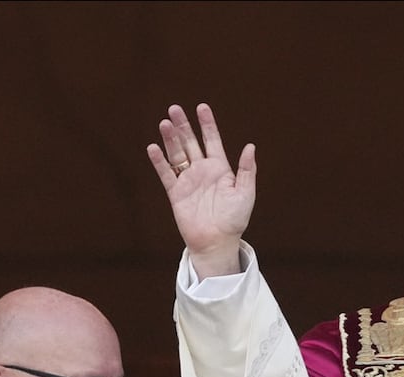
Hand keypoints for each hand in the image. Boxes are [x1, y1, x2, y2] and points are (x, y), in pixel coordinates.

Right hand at [146, 103, 256, 278]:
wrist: (218, 241)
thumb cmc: (235, 219)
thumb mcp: (246, 193)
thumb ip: (247, 170)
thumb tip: (250, 146)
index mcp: (220, 169)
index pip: (212, 140)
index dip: (207, 124)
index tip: (202, 107)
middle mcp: (202, 171)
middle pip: (191, 142)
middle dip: (183, 126)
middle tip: (174, 108)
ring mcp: (188, 180)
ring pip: (177, 154)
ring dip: (170, 139)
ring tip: (165, 122)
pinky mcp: (176, 193)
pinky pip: (166, 174)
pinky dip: (159, 161)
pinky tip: (153, 147)